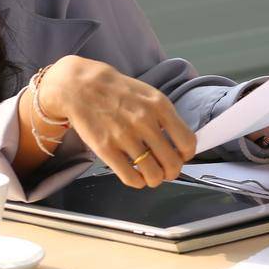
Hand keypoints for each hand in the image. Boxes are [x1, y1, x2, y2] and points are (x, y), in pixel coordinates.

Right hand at [41, 56, 196, 188]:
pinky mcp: (106, 149)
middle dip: (173, 172)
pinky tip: (137, 177)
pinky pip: (130, 177)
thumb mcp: (150, 95)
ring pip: (153, 174)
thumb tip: (181, 143)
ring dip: (155, 180)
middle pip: (172, 162)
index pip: (187, 142)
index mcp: (160, 107)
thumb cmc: (118, 92)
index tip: (182, 156)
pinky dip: (138, 182)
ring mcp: (125, 137)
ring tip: (152, 176)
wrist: (81, 86)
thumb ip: (166, 117)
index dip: (187, 155)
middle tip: (168, 172)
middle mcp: (145, 122)